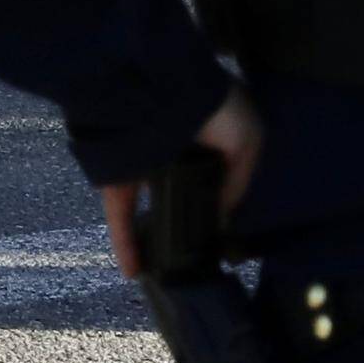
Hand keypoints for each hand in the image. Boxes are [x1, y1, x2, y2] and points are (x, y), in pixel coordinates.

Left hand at [98, 86, 264, 278]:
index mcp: (203, 140)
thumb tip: (223, 217)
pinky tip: (132, 271)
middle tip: (190, 259)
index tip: (221, 234)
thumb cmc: (213, 109)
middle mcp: (170, 152)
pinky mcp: (116, 177)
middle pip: (174, 195)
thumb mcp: (247, 141)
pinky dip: (124, 242)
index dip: (216, 203)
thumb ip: (237, 182)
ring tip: (161, 271)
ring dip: (149, 239)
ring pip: (144, 209)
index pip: (210, 176)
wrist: (162, 91)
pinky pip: (120, 214)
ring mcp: (140, 167)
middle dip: (180, 223)